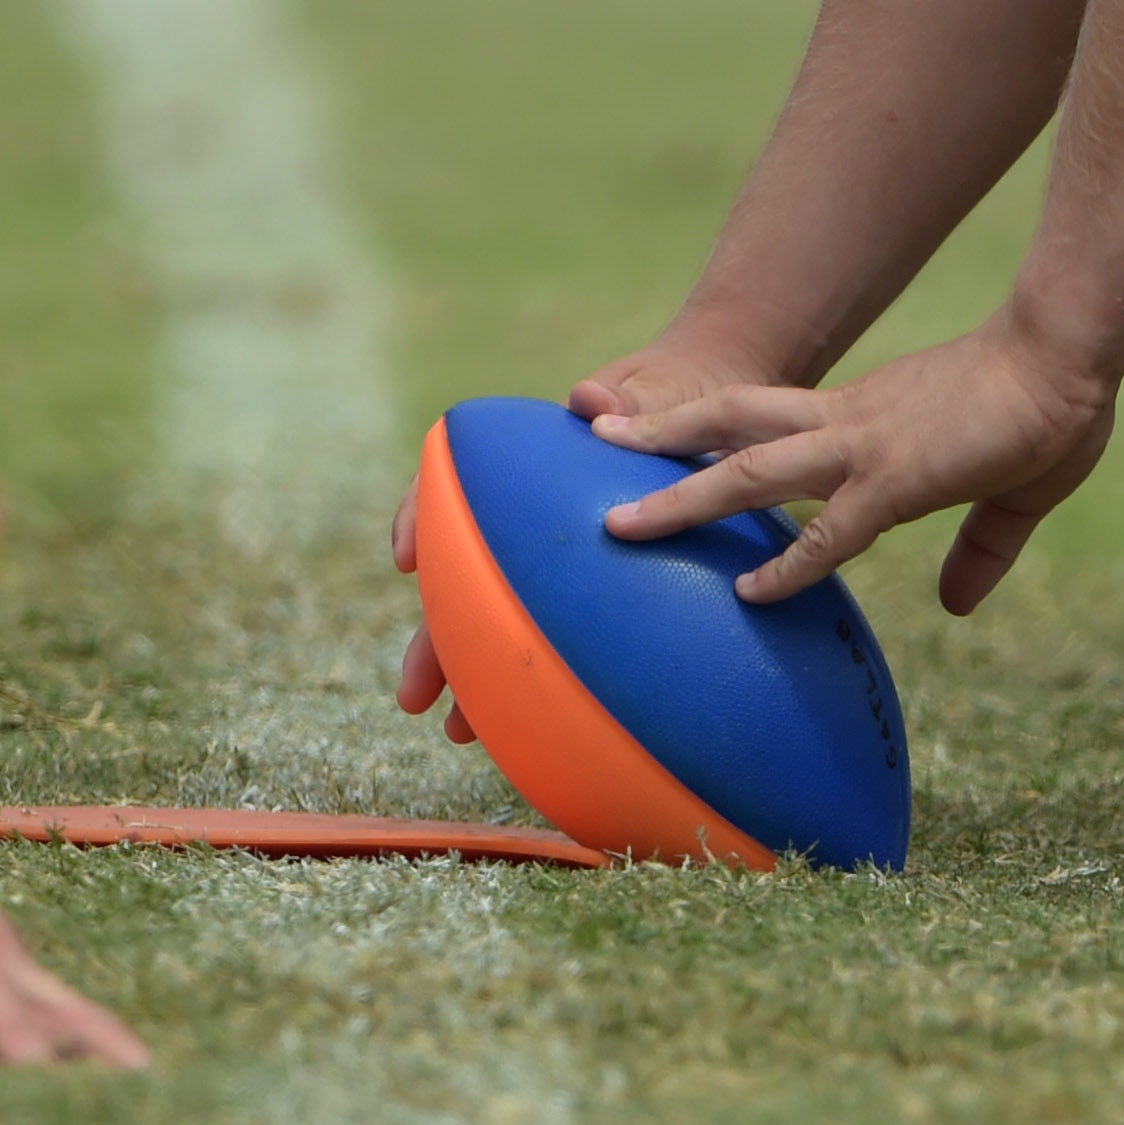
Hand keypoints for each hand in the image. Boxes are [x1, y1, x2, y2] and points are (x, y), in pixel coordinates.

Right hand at [390, 319, 795, 736]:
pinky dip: (547, 675)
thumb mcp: (662, 391)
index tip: (408, 561)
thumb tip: (586, 399)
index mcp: (534, 457)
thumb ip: (629, 401)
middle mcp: (533, 513)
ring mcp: (562, 552)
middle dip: (436, 639)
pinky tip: (546, 722)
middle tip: (415, 698)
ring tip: (462, 734)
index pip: (454, 480)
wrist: (715, 395)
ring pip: (503, 619)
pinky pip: (562, 631)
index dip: (421, 517)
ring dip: (478, 674)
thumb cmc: (681, 390)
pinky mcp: (600, 583)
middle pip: (465, 578)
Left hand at [593, 316, 1117, 615]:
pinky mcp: (899, 476)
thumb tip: (957, 606)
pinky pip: (831, 528)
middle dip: (658, 439)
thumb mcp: (1006, 492)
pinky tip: (750, 592)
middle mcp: (847, 423)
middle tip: (593, 449)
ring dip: (682, 495)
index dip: (707, 433)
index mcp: (863, 417)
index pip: (765, 424)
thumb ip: (979, 550)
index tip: (651, 451)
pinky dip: (788, 561)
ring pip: (751, 468)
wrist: (1070, 353)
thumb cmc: (1049, 406)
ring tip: (617, 522)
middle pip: (729, 424)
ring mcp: (866, 445)